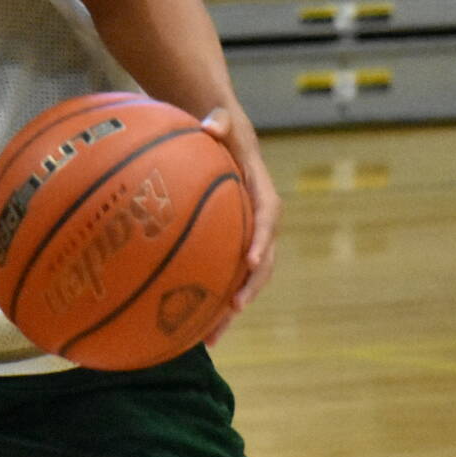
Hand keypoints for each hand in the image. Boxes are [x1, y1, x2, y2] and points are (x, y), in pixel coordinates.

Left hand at [197, 107, 280, 346]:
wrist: (223, 135)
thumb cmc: (220, 127)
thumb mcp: (222, 119)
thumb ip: (220, 120)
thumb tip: (211, 123)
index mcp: (262, 193)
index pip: (267, 218)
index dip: (261, 241)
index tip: (250, 262)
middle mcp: (260, 222)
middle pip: (262, 260)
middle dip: (250, 287)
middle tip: (232, 308)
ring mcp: (247, 238)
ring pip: (246, 280)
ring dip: (230, 309)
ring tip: (209, 337)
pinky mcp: (231, 247)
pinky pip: (225, 278)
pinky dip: (212, 302)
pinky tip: (188, 328)